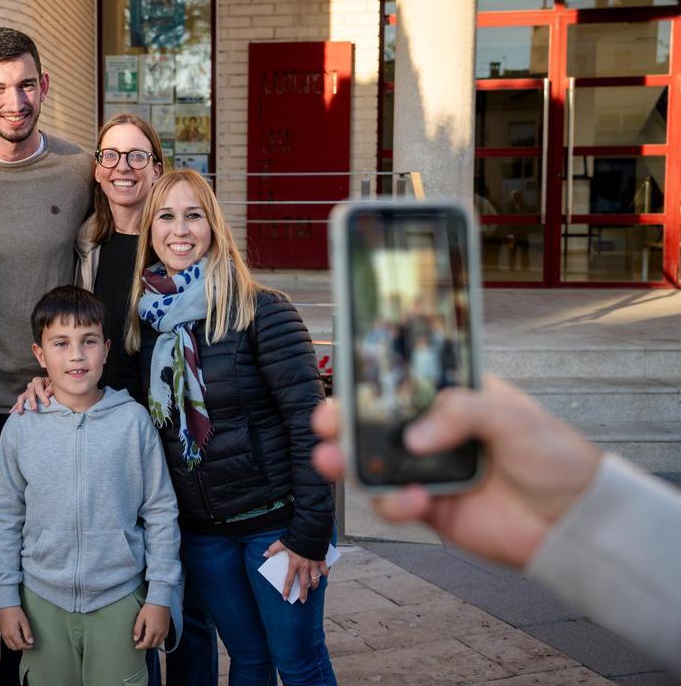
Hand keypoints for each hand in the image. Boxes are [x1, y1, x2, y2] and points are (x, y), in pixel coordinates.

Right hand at [0, 606, 34, 649]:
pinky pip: (6, 641)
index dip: (27, 647)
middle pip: (14, 647)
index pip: (20, 645)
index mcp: (12, 634)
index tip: (31, 645)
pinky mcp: (1, 631)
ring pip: (9, 645)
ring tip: (23, 640)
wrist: (5, 604)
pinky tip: (16, 637)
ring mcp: (3, 634)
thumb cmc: (14, 611)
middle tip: (28, 643)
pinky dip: (12, 642)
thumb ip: (28, 633)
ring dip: (16, 645)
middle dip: (22, 647)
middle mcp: (6, 636)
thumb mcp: (24, 621)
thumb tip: (30, 641)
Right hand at [9, 377, 53, 414]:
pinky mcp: (25, 398)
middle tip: (34, 409)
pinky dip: (16, 407)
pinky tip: (12, 412)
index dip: (42, 396)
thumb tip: (47, 393)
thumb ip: (51, 388)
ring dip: (20, 405)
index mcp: (38, 381)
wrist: (53, 388)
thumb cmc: (55, 386)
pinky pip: (20, 402)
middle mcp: (31, 385)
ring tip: (20, 412)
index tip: (47, 404)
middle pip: (29, 393)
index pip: (38, 388)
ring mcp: (27, 392)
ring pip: (22, 397)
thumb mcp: (55, 385)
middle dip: (32, 401)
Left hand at [133, 602, 169, 649]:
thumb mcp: (141, 618)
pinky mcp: (167, 628)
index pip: (146, 644)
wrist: (160, 600)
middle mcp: (160, 633)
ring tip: (146, 640)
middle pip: (153, 645)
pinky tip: (154, 636)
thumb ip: (137, 629)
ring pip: (159, 643)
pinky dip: (158, 640)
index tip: (136, 646)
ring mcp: (164, 631)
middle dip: (146, 646)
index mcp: (152, 631)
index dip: (141, 646)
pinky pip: (163, 638)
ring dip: (152, 644)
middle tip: (140, 643)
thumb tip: (135, 639)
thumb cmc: (150, 608)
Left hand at [263, 540, 327, 603]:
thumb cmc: (296, 538)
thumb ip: (273, 549)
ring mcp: (314, 565)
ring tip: (313, 588)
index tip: (285, 598)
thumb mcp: (282, 542)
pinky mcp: (321, 560)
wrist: (311, 532)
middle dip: (304, 594)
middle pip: (304, 584)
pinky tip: (324, 576)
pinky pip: (325, 570)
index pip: (289, 580)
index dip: (286, 590)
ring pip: (315, 579)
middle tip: (303, 601)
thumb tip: (264, 554)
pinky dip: (325, 573)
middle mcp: (305, 567)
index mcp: (294, 564)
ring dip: (314, 585)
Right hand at [310, 376, 600, 568]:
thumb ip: (462, 412)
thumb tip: (413, 437)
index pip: (402, 382)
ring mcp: (428, 471)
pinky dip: (394, 502)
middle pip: (375, 424)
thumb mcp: (512, 417)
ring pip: (373, 464)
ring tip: (333, 461)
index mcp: (452, 399)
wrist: (576, 522)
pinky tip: (414, 500)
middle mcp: (434, 433)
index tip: (344, 379)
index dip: (369, 380)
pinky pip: (395, 504)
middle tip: (324, 424)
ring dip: (348, 463)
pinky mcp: (431, 508)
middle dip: (342, 423)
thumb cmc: (554, 457)